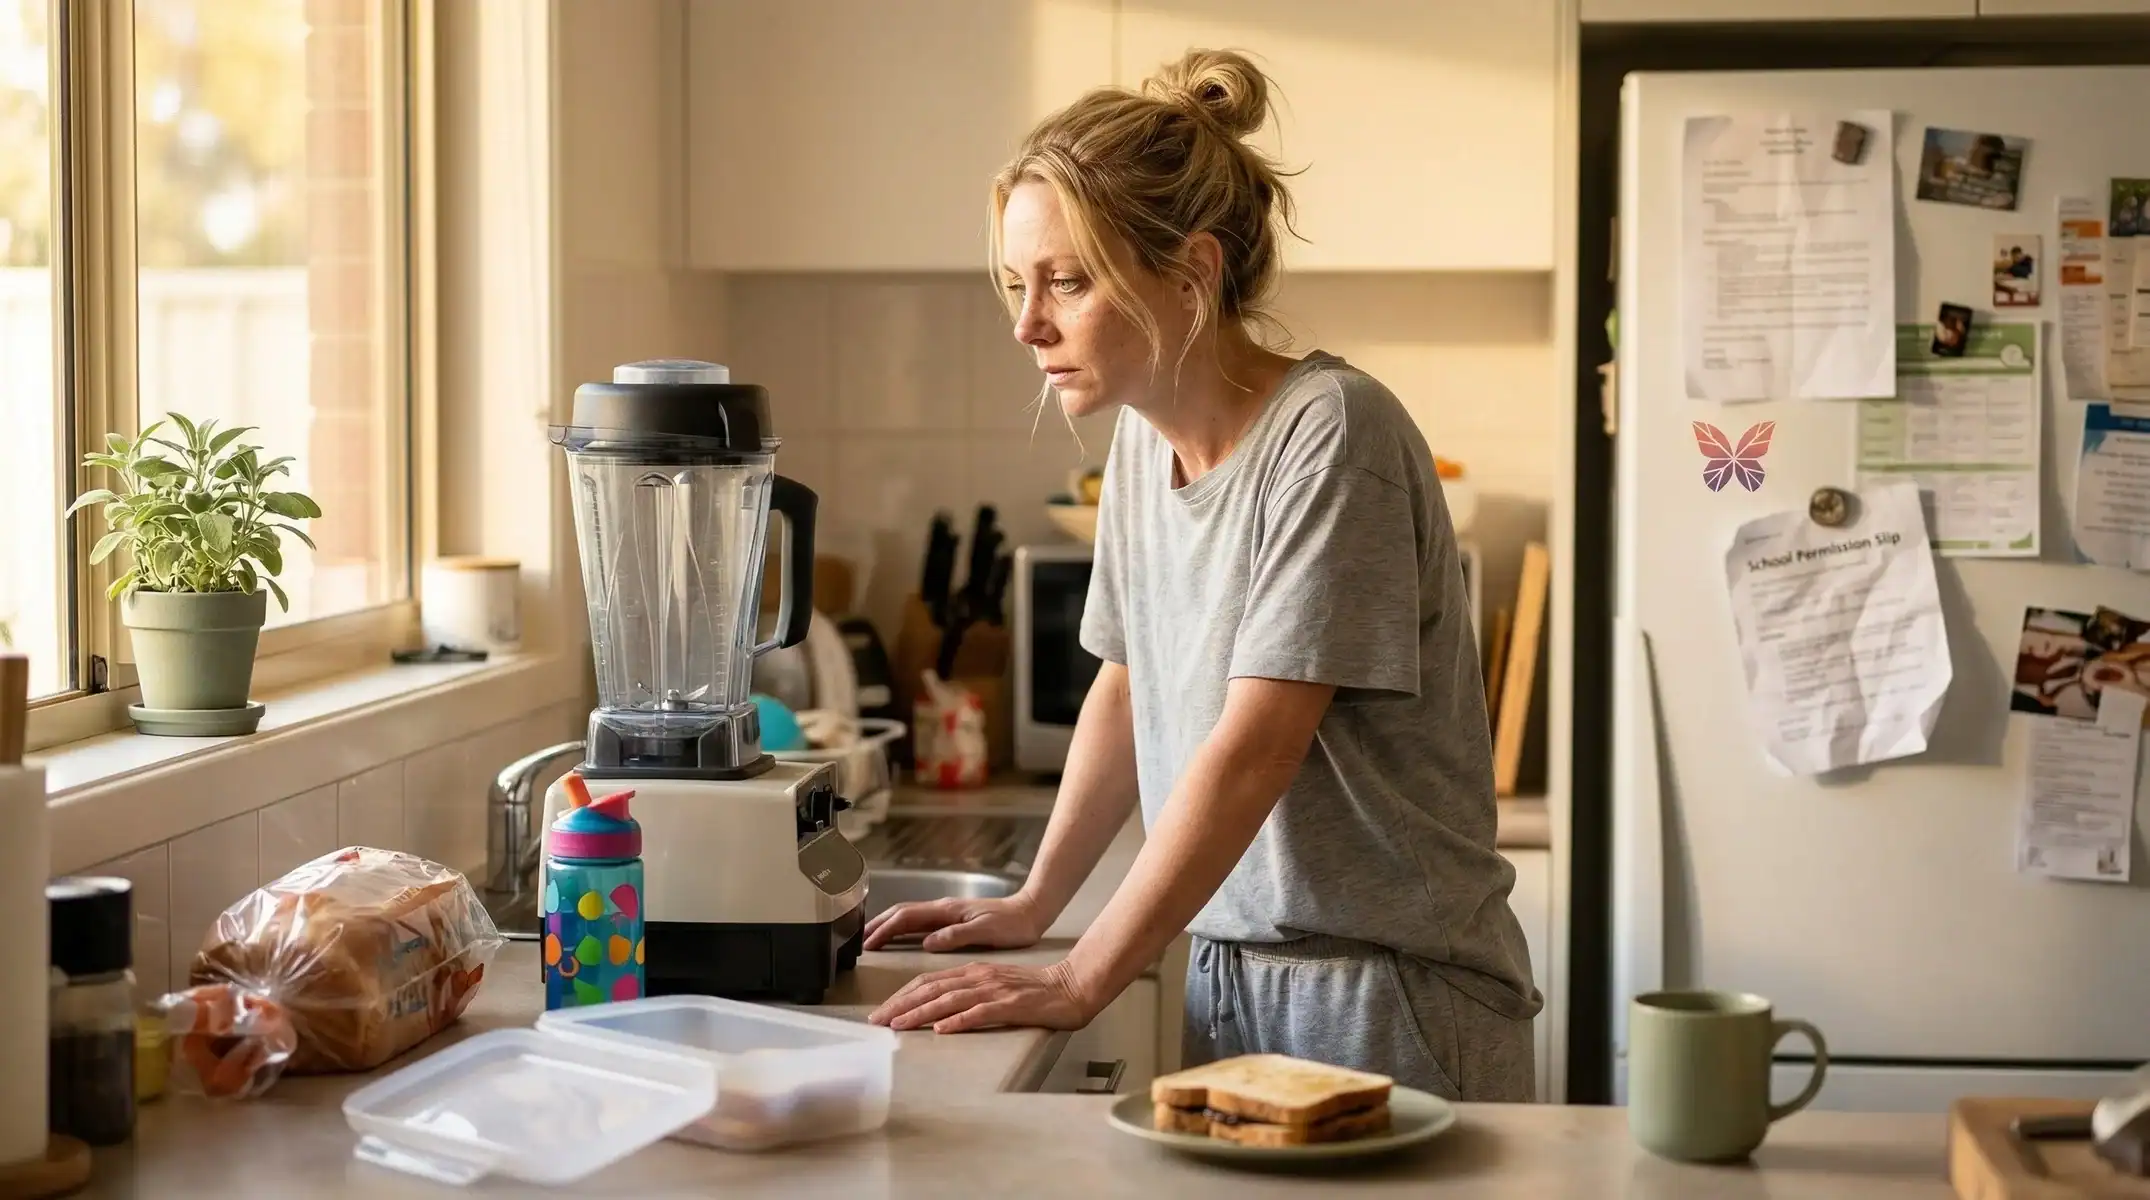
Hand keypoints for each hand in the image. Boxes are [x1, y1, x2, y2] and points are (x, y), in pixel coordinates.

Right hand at [861, 893, 1046, 952]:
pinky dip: (904, 930)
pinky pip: (920, 923)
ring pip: (909, 917)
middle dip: (879, 926)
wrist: (1031, 912)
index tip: (868, 944)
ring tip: (872, 940)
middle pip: (902, 914)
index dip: (884, 930)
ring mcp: (947, 913)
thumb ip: (955, 935)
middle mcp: (943, 909)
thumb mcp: (985, 931)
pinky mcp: (953, 920)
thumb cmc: (1012, 924)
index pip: (906, 918)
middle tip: (860, 942)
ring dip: (889, 927)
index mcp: (947, 911)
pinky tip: (901, 939)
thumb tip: (926, 942)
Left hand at [866, 960, 1092, 1032]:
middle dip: (900, 1005)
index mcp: (972, 972)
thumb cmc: (1034, 991)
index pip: (928, 981)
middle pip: (931, 989)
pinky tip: (942, 1030)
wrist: (1070, 987)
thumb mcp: (994, 984)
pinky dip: (959, 1021)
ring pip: (949, 1000)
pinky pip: (980, 1012)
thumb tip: (938, 1011)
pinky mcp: (1011, 1005)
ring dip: (921, 1014)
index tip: (882, 1012)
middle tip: (877, 1021)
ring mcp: (994, 990)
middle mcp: (978, 977)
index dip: (902, 995)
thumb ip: (967, 992)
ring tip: (899, 1026)